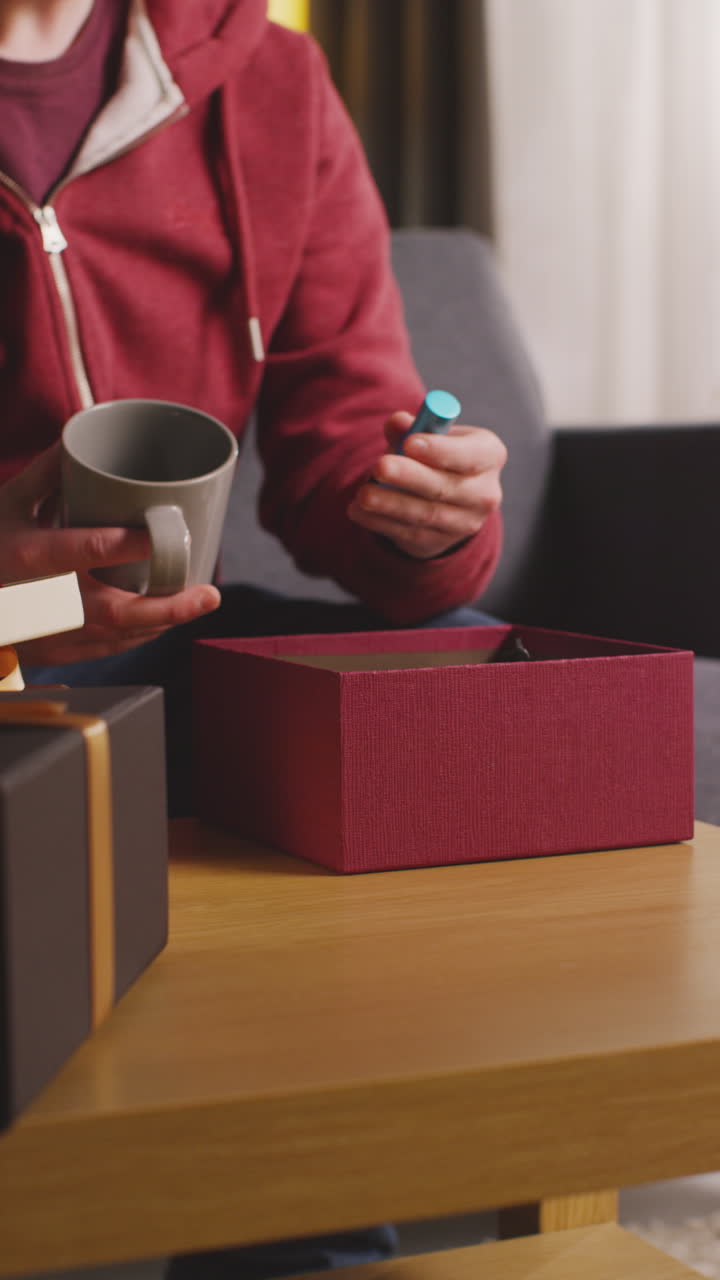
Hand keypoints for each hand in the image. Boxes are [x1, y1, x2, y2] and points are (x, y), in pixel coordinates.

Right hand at [0, 445, 219, 665]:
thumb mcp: (7, 504)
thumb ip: (46, 474)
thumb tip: (81, 437)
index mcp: (32, 557)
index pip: (89, 549)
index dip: (131, 544)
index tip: (167, 534)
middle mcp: (45, 601)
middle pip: (119, 611)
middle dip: (170, 606)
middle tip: (209, 594)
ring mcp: (52, 634)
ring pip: (121, 637)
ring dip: (165, 622)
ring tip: (199, 602)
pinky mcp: (57, 654)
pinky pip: (110, 649)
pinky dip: (141, 636)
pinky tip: (164, 622)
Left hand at [347, 411, 506, 558]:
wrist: (447, 499)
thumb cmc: (437, 456)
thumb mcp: (430, 436)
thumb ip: (412, 427)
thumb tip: (397, 423)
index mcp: (489, 455)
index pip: (470, 455)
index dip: (441, 450)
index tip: (410, 443)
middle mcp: (484, 492)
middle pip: (445, 487)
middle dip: (410, 476)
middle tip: (380, 466)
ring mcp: (464, 522)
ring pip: (425, 513)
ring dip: (390, 503)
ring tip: (364, 493)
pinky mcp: (438, 542)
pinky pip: (408, 533)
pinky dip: (380, 522)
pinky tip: (359, 510)